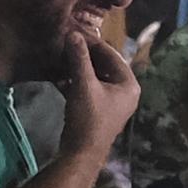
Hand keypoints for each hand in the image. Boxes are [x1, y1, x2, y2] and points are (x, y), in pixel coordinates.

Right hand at [53, 25, 130, 160]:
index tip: (75, 34)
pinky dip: (75, 82)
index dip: (93, 43)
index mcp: (129, 84)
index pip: (112, 54)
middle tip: (66, 44)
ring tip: (60, 57)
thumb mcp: (84, 85)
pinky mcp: (98, 111)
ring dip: (78, 68)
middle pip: (104, 65)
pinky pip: (88, 89)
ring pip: (94, 77)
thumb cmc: (88, 118)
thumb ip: (79, 58)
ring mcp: (111, 103)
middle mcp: (124, 92)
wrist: (81, 154)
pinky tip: (59, 76)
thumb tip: (73, 34)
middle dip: (84, 56)